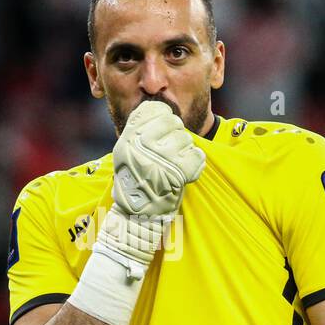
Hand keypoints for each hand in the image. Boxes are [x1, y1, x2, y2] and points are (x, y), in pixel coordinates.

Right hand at [99, 101, 205, 270]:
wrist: (136, 216)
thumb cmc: (134, 183)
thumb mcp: (127, 151)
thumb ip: (141, 130)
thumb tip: (165, 108)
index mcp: (129, 136)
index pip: (156, 109)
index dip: (165, 120)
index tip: (163, 134)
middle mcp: (142, 145)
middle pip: (174, 123)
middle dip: (176, 137)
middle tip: (169, 156)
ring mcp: (160, 160)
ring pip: (187, 140)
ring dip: (185, 153)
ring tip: (174, 167)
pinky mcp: (177, 174)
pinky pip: (197, 156)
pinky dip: (196, 165)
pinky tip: (185, 173)